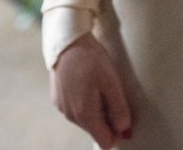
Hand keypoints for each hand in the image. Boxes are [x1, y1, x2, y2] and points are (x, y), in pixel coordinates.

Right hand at [50, 33, 132, 147]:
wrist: (67, 41)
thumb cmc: (91, 59)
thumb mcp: (111, 82)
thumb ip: (119, 110)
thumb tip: (125, 132)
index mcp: (85, 115)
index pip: (104, 141)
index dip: (117, 132)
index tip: (122, 113)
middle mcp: (70, 116)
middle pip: (94, 130)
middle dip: (106, 118)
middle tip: (111, 93)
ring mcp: (62, 108)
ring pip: (84, 120)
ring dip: (95, 109)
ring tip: (98, 84)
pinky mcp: (57, 98)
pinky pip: (74, 109)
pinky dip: (83, 102)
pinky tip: (86, 82)